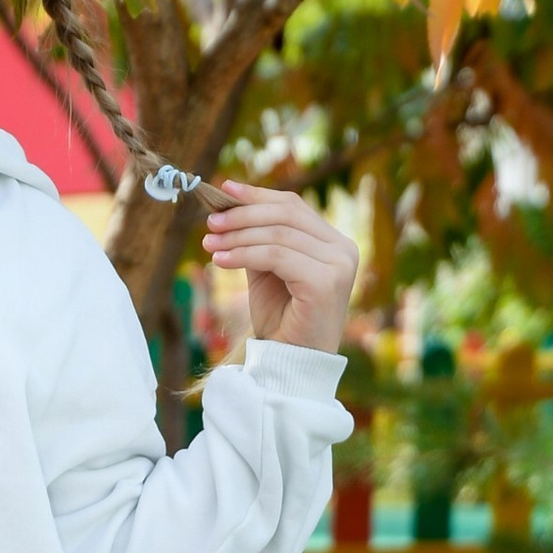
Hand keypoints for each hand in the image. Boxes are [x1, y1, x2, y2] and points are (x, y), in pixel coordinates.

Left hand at [200, 185, 357, 352]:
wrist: (291, 361)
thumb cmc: (281, 318)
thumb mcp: (267, 269)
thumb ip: (257, 238)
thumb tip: (228, 204)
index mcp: (334, 242)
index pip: (293, 206)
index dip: (257, 196)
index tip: (224, 190)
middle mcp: (343, 249)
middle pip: (286, 215)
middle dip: (243, 215)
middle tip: (210, 223)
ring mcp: (339, 265)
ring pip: (279, 235)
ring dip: (237, 236)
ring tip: (209, 243)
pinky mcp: (325, 283)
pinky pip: (277, 256)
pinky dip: (244, 254)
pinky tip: (220, 261)